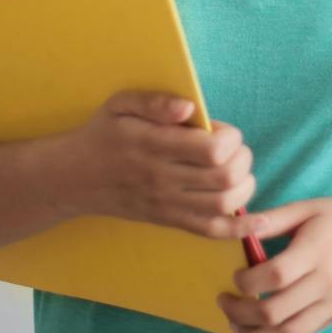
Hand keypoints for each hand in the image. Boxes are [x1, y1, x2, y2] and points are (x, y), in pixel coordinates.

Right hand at [62, 90, 259, 240]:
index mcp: (154, 146)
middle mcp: (163, 178)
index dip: (230, 139)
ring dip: (245, 187)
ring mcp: (167, 204)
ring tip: (239, 172)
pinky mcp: (169, 221)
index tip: (222, 131)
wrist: (75, 178)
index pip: (211, 150)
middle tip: (235, 150)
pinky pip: (210, 231)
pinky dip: (238, 228)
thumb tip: (190, 108)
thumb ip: (155, 101)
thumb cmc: (103, 134)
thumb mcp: (119, 104)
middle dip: (243, 160)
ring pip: (223, 205)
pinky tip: (256, 221)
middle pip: (224, 178)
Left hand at [216, 194, 331, 332]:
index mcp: (317, 249)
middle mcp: (328, 281)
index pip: (275, 275)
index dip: (246, 282)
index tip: (235, 277)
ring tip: (234, 323)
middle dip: (240, 313)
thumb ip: (272, 220)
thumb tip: (236, 226)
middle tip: (224, 302)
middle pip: (276, 311)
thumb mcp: (309, 208)